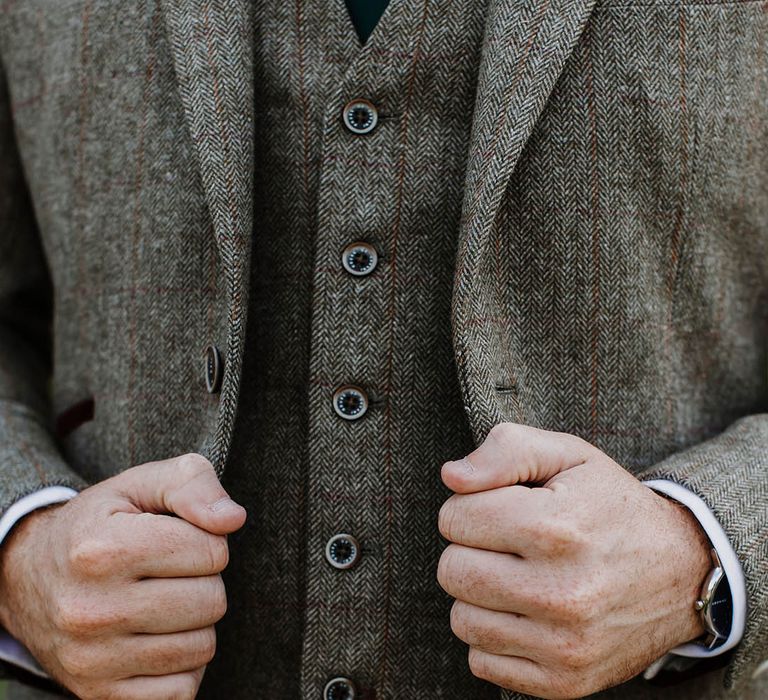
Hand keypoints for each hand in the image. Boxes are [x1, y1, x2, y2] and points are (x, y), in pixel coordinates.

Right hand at [0, 453, 245, 699]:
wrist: (28, 575)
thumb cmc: (101, 523)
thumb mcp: (141, 484)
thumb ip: (193, 485)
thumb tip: (233, 519)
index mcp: (103, 550)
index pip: (212, 552)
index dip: (207, 541)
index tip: (180, 538)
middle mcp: (92, 609)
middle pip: (211, 601)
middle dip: (204, 581)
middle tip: (172, 572)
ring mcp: (92, 659)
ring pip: (201, 648)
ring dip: (196, 623)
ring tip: (164, 601)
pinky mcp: (98, 695)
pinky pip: (181, 691)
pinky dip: (182, 666)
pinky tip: (158, 637)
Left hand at [437, 424, 711, 698]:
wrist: (681, 571)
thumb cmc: (609, 504)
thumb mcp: (568, 454)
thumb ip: (505, 450)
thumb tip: (452, 477)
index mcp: (555, 528)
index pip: (454, 519)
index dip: (470, 507)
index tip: (501, 508)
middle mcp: (561, 592)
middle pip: (452, 571)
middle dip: (469, 550)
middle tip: (507, 544)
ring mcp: (564, 644)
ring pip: (462, 620)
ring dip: (479, 596)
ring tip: (517, 577)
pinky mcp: (564, 681)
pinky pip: (482, 663)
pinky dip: (494, 637)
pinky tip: (525, 613)